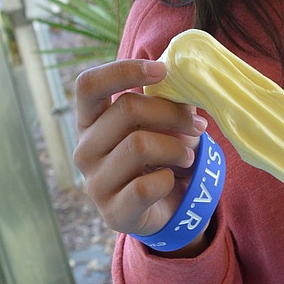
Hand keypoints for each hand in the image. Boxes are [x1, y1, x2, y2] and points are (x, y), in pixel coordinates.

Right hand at [74, 59, 209, 252]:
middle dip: (172, 113)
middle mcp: (84, 149)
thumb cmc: (162, 156)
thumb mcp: (162, 124)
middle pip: (126, 109)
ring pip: (139, 144)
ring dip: (176, 147)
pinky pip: (146, 186)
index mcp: (91, 121)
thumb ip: (166, 103)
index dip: (123, 71)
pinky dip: (169, 179)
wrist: (167, 209)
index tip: (162, 71)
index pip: (89, 85)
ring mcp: (94, 182)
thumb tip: (184, 87)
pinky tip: (171, 181)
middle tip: (198, 124)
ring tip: (187, 156)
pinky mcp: (112, 212)